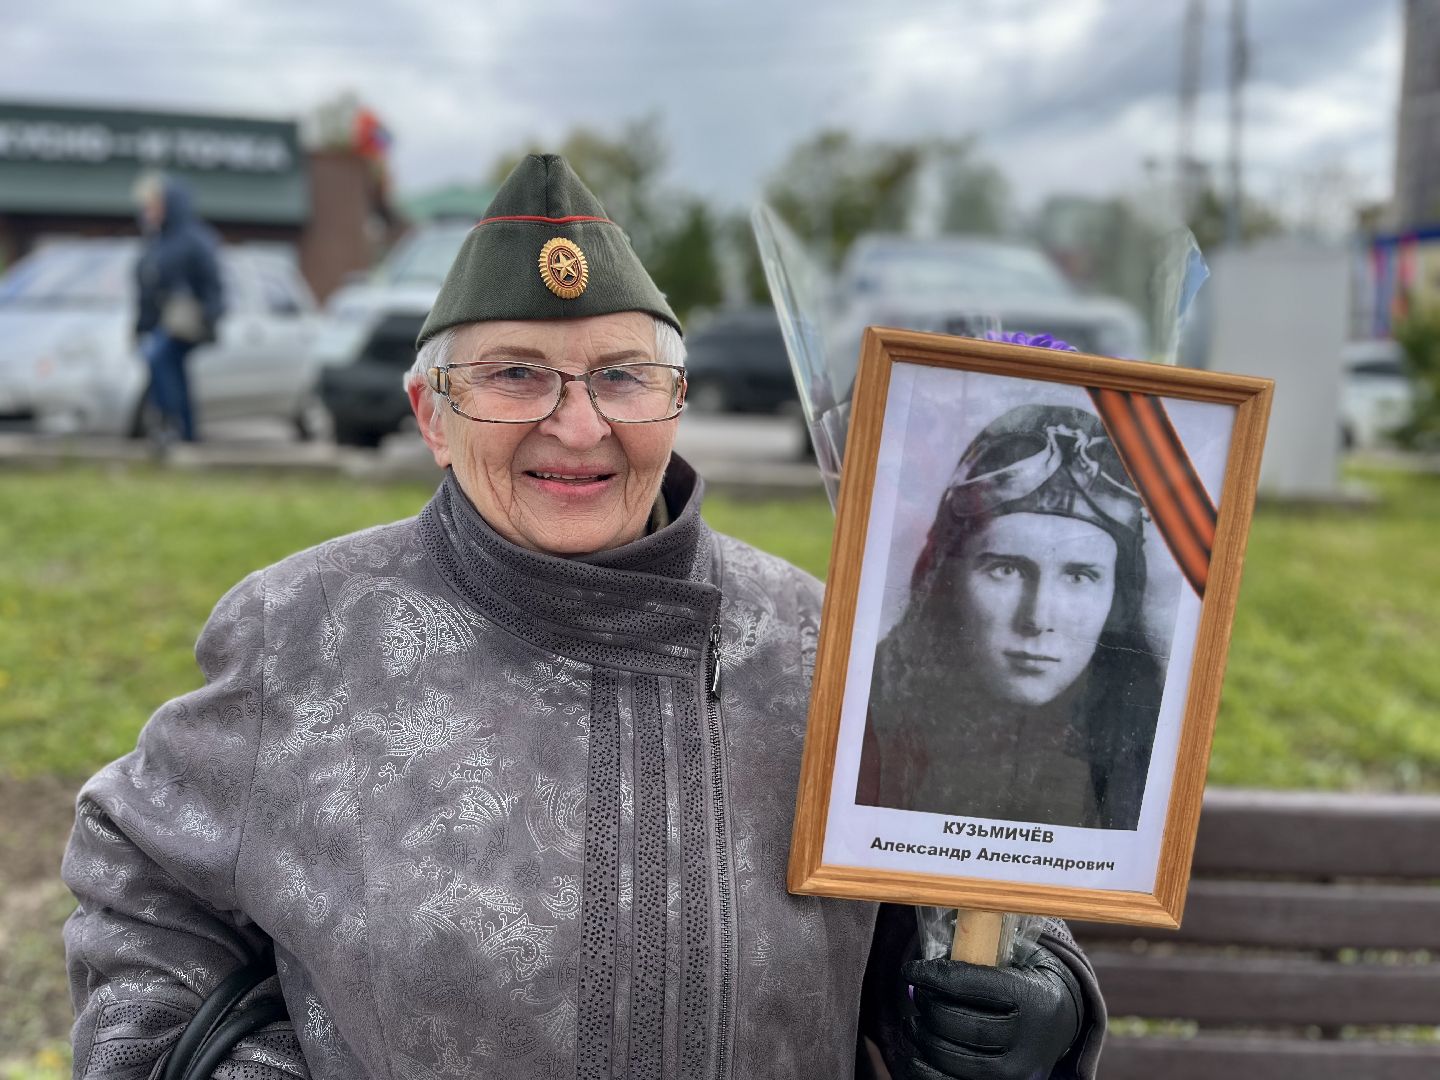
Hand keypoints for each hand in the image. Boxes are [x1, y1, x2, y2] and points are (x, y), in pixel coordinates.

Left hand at [902, 941, 1082, 1079]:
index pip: (967, 984)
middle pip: (956, 1023)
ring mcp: (1018, 1073)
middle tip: (916, 995)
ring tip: (914, 1023)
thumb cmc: (1030, 983)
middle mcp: (1029, 1040)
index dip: (931, 975)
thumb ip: (977, 956)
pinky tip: (916, 1052)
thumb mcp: (1018, 959)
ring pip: (950, 1057)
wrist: (1064, 1024)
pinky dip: (925, 1068)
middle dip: (927, 1007)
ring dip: (922, 1037)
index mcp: (1034, 998)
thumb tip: (921, 973)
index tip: (910, 970)